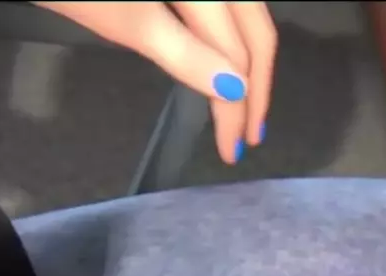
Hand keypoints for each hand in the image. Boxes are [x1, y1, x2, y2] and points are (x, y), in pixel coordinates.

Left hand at [33, 2, 276, 164]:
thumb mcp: (130, 23)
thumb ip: (185, 53)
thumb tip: (234, 89)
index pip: (237, 53)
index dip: (237, 106)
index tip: (232, 150)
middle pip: (255, 31)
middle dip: (255, 87)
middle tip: (249, 136)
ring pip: (248, 14)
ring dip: (249, 62)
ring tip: (244, 107)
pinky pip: (229, 5)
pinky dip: (231, 37)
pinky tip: (227, 64)